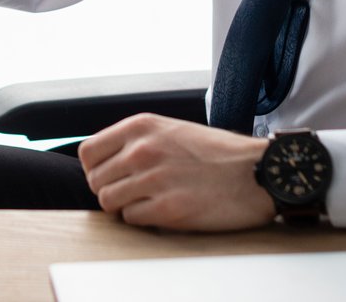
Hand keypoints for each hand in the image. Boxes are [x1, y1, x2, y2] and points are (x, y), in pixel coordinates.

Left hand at [78, 113, 273, 231]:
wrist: (257, 172)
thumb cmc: (218, 154)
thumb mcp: (171, 130)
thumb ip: (137, 141)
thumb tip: (107, 162)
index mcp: (141, 126)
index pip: (88, 152)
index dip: (95, 169)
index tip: (108, 176)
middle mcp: (142, 150)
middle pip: (95, 180)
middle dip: (110, 189)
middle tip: (132, 193)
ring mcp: (154, 179)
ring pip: (109, 201)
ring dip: (124, 206)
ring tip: (148, 202)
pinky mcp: (168, 209)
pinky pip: (131, 219)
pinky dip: (142, 219)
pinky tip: (163, 210)